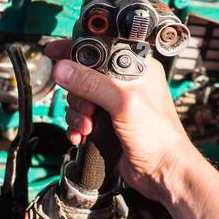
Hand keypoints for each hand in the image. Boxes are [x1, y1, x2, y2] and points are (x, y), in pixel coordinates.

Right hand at [44, 41, 198, 201]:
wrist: (162, 171)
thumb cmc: (158, 136)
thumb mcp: (122, 103)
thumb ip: (91, 84)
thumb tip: (63, 68)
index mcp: (136, 67)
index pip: (100, 48)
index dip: (76, 50)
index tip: (55, 51)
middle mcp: (125, 82)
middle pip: (84, 75)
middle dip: (78, 95)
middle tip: (88, 110)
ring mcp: (115, 103)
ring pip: (80, 98)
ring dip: (77, 114)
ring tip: (87, 128)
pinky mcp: (108, 122)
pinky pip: (82, 116)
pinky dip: (77, 126)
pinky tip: (82, 136)